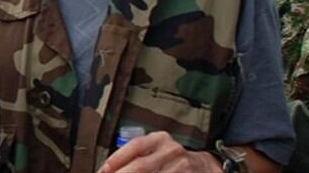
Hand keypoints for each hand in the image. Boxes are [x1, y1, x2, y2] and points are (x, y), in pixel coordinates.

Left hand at [98, 131, 220, 172]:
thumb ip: (136, 157)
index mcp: (160, 139)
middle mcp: (171, 150)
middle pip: (142, 165)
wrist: (204, 166)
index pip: (135, 146)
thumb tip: (108, 169)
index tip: (104, 170)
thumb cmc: (171, 159)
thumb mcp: (156, 150)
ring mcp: (182, 165)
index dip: (117, 159)